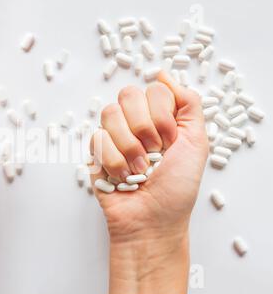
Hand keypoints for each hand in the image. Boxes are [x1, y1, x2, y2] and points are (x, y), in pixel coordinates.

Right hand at [90, 72, 207, 293]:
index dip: (163, 115)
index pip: (154, 89)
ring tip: (138, 169)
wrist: (152, 220)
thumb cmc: (177, 188)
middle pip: (128, 95)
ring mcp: (114, 136)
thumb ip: (188, 102)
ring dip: (128, 148)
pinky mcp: (95, 152)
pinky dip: (113, 162)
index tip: (171, 141)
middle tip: (154, 153)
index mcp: (160, 117)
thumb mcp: (197, 142)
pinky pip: (97, 138)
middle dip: (145, 128)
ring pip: (109, 114)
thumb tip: (164, 73)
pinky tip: (122, 176)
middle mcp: (136, 122)